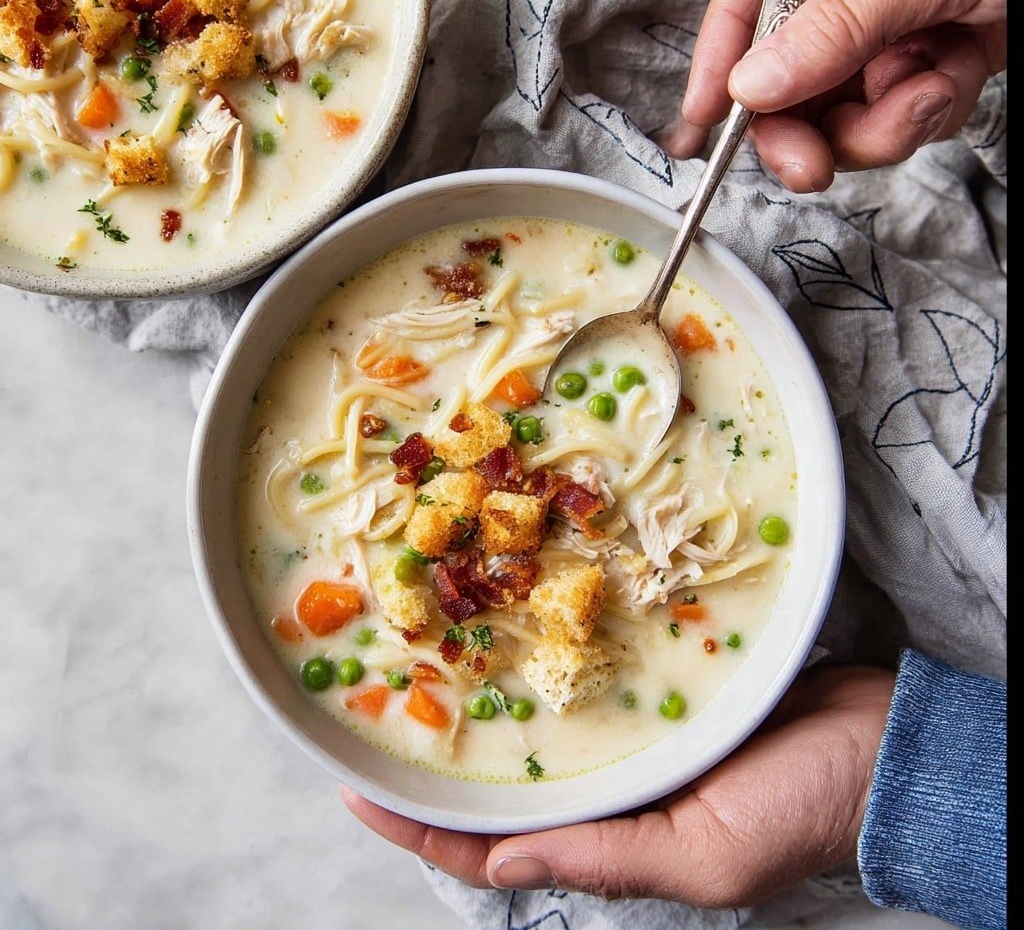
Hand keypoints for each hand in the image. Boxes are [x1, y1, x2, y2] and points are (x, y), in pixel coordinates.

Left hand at [342, 665, 895, 905]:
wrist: (880, 744)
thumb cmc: (800, 812)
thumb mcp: (708, 860)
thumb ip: (607, 859)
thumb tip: (504, 865)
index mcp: (610, 837)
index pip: (494, 845)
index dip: (422, 825)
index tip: (356, 791)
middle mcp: (608, 784)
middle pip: (502, 777)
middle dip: (440, 753)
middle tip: (378, 707)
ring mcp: (629, 730)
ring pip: (537, 717)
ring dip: (484, 690)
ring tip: (426, 651)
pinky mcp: (658, 680)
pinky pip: (587, 667)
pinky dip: (548, 648)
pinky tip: (516, 612)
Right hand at [663, 0, 1005, 191]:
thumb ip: (841, 22)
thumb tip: (756, 82)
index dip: (718, 55)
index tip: (703, 124)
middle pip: (786, 65)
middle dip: (802, 124)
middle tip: (810, 165)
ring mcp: (893, 18)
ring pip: (839, 103)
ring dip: (879, 123)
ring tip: (930, 92)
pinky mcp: (929, 55)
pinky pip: (894, 111)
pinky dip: (923, 114)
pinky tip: (954, 81)